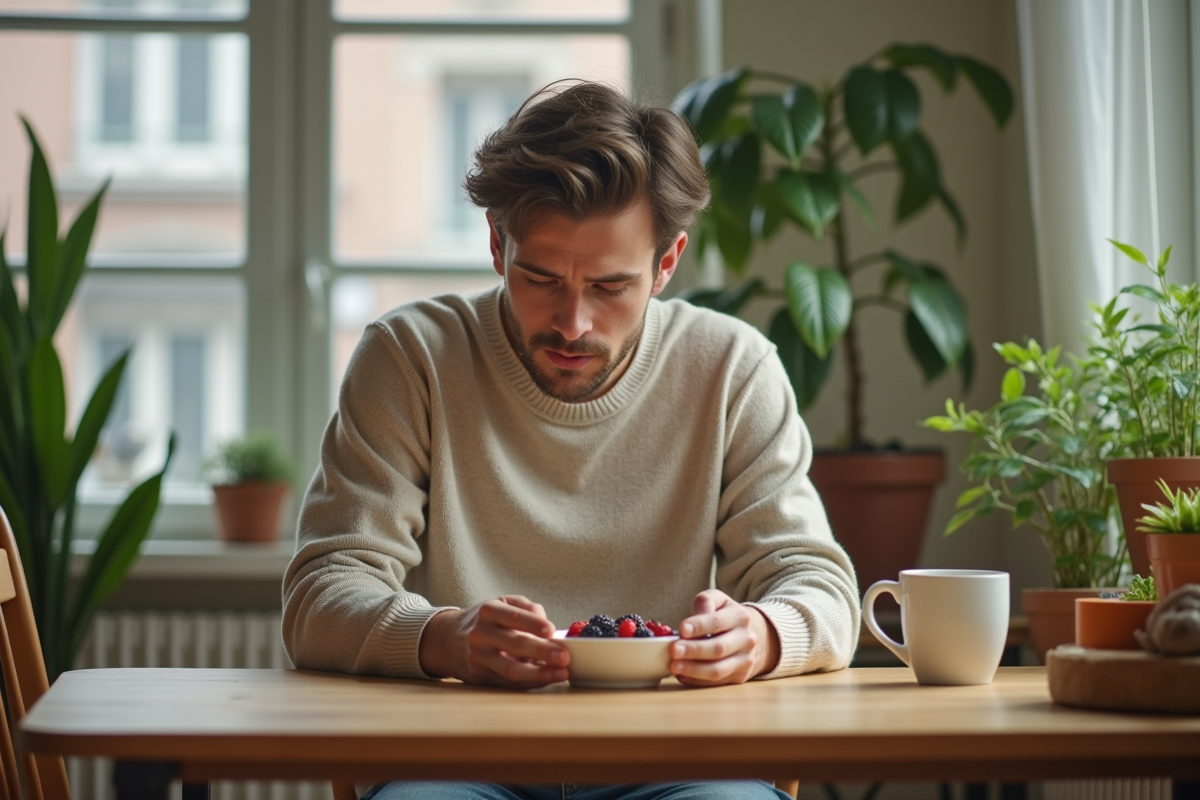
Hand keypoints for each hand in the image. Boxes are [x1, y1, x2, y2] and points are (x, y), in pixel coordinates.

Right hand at [418, 595, 568, 688]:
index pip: (512, 616)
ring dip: (539, 674)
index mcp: (487, 611)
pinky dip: (530, 682)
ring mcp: (478, 658)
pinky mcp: (479, 677)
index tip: (551, 630)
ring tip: (561, 673)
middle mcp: (480, 634)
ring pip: (511, 670)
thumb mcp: (501, 603)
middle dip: (542, 652)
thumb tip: (547, 627)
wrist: (447, 640)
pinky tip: (547, 679)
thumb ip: (527, 607)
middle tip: (564, 656)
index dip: (532, 623)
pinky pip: (508, 683)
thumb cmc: (485, 620)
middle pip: (514, 644)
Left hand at [669, 589, 779, 686]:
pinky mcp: (739, 677)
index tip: (682, 629)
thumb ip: (705, 603)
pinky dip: (696, 680)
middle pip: (718, 648)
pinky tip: (682, 675)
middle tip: (673, 650)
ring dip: (693, 670)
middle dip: (694, 650)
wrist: (752, 635)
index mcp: (740, 617)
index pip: (718, 622)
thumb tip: (691, 621)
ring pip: (718, 669)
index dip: (699, 626)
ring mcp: (745, 660)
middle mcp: (746, 639)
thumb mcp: (718, 601)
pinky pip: (715, 683)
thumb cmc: (726, 616)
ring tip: (674, 666)